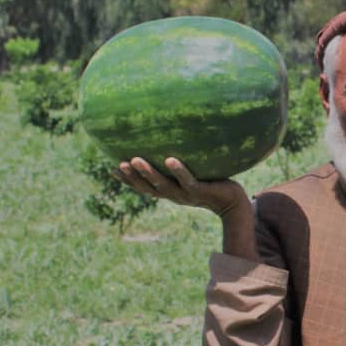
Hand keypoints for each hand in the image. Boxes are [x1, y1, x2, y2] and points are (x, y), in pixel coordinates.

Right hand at [113, 157, 248, 217]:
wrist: (233, 202)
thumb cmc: (211, 183)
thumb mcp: (192, 175)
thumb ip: (179, 166)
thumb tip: (169, 143)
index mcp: (169, 192)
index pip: (144, 188)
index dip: (128, 181)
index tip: (112, 169)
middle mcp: (174, 195)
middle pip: (148, 189)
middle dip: (132, 177)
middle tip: (119, 163)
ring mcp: (187, 194)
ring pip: (163, 186)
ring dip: (148, 174)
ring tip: (135, 160)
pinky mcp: (201, 191)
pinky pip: (188, 180)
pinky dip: (178, 171)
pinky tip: (170, 159)